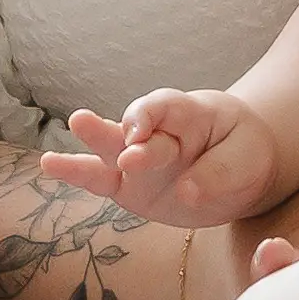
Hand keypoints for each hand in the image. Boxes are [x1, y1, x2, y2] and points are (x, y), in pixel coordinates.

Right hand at [65, 88, 288, 223]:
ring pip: (108, 151)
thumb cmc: (246, 150)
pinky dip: (76, 175)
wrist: (245, 166)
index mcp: (188, 113)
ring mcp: (138, 159)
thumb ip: (220, 173)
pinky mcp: (129, 186)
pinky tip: (50, 165)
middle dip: (128, 143)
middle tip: (128, 156)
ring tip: (52, 159)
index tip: (139, 134)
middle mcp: (156, 132)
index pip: (163, 106)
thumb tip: (185, 194)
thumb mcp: (248, 157)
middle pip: (134, 131)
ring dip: (87, 151)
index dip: (148, 115)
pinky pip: (101, 180)